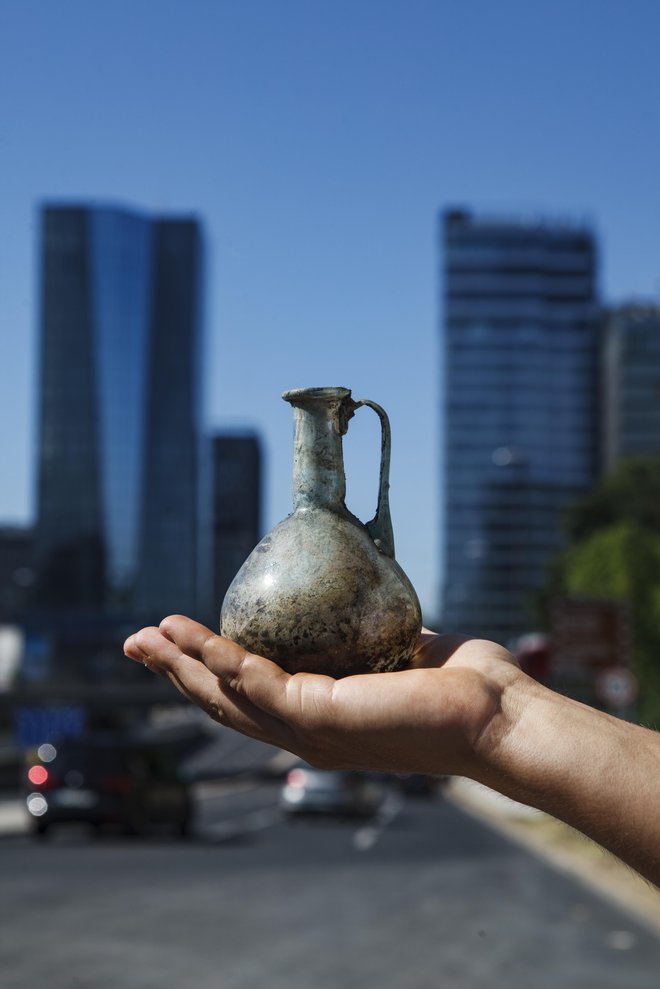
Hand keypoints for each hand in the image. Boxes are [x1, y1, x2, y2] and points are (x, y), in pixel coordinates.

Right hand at [123, 617, 521, 777]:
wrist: (499, 714)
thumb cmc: (461, 685)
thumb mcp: (396, 648)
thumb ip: (365, 635)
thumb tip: (352, 598)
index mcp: (322, 720)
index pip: (249, 698)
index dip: (206, 673)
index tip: (177, 642)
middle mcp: (308, 733)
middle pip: (222, 703)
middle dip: (175, 672)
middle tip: (135, 642)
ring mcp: (311, 732)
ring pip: (227, 697)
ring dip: (183, 664)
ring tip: (148, 634)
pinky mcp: (321, 718)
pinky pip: (256, 684)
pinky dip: (220, 659)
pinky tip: (196, 636)